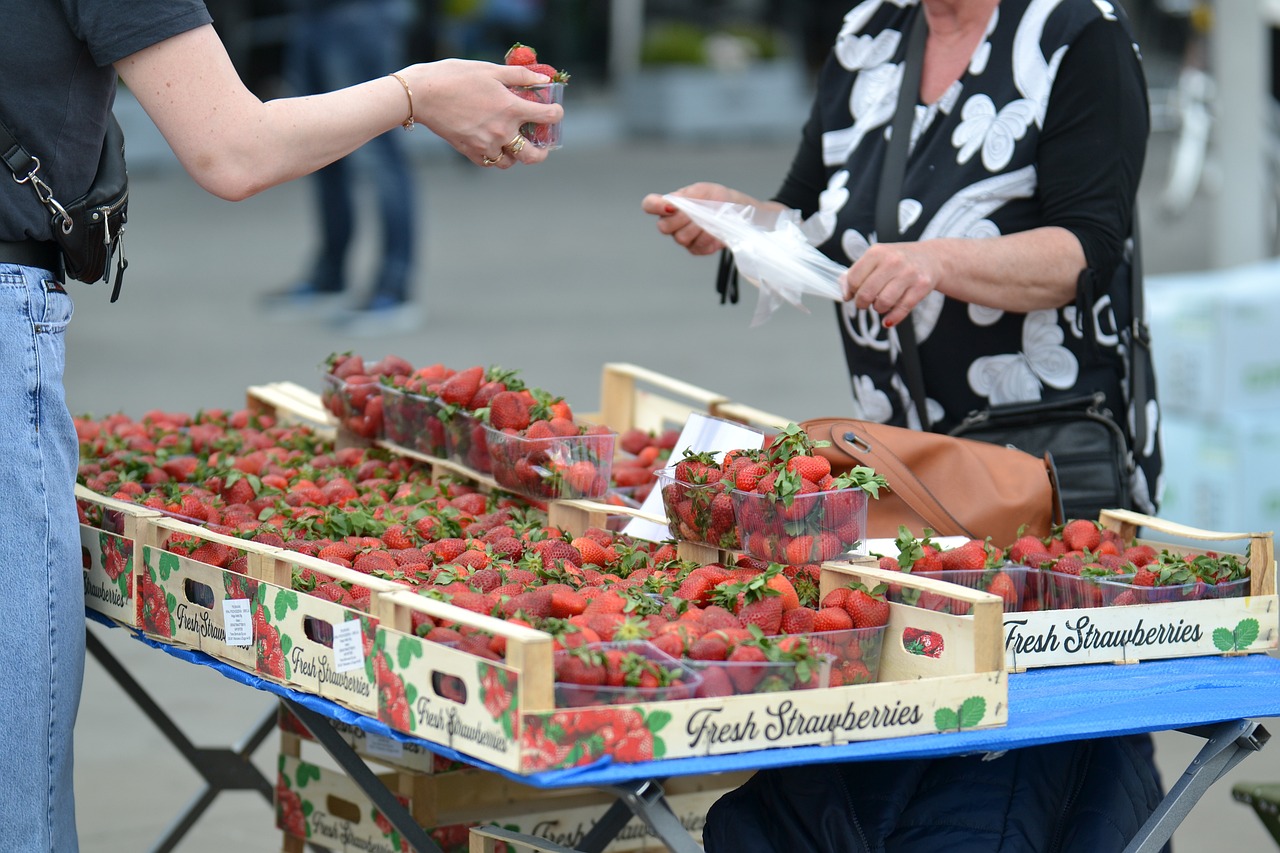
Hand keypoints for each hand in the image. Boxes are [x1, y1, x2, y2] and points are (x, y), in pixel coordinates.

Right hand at [410, 59, 563, 167]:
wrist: (423, 94)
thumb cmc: (456, 76)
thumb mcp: (491, 70)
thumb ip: (521, 75)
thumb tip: (544, 78)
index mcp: (511, 109)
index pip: (547, 117)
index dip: (556, 113)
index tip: (554, 110)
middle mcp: (502, 131)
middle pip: (533, 155)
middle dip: (542, 152)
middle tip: (542, 146)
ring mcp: (486, 145)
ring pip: (510, 162)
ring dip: (516, 155)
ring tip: (514, 144)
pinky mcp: (470, 152)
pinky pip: (490, 162)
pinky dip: (496, 157)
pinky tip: (495, 146)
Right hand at [641, 182, 747, 255]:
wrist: (738, 212)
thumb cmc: (718, 198)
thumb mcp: (703, 190)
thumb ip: (687, 196)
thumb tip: (673, 204)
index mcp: (671, 205)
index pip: (650, 205)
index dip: (654, 206)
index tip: (669, 206)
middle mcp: (672, 223)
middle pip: (663, 227)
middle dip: (682, 219)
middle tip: (698, 212)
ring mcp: (683, 237)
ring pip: (680, 238)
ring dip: (698, 228)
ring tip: (711, 221)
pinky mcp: (695, 249)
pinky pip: (696, 247)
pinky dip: (708, 238)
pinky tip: (715, 231)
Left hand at [841, 241, 944, 327]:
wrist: (931, 258)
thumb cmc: (899, 260)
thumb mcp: (876, 258)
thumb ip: (857, 273)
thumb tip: (844, 291)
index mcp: (877, 252)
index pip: (853, 279)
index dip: (850, 291)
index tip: (853, 294)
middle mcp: (893, 261)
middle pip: (866, 293)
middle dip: (861, 303)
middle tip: (864, 303)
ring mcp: (909, 274)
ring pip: (883, 303)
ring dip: (877, 309)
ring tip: (879, 304)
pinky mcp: (921, 287)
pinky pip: (901, 309)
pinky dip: (891, 318)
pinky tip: (888, 319)